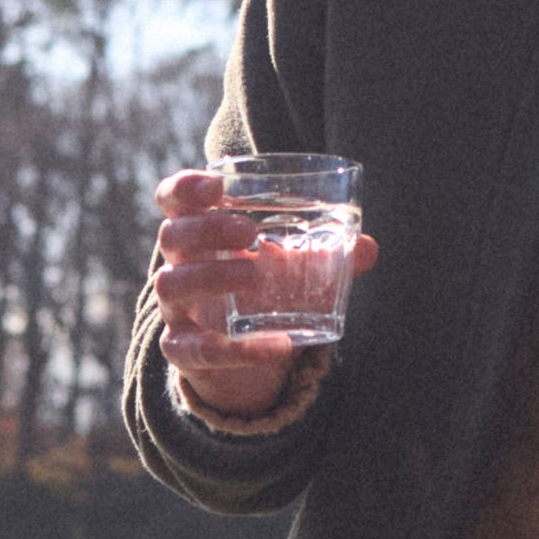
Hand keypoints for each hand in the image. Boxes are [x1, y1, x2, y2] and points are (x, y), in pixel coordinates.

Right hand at [146, 170, 377, 418]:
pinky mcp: (183, 350)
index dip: (185, 187)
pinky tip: (277, 346)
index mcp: (199, 233)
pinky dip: (239, 349)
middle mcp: (178, 265)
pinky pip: (197, 350)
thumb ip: (326, 254)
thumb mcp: (290, 268)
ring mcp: (176, 309)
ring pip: (170, 286)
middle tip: (248, 231)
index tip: (216, 185)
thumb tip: (368, 247)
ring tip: (255, 277)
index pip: (173, 199)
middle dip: (206, 229)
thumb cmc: (260, 290)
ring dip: (211, 277)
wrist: (240, 352)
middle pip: (172, 236)